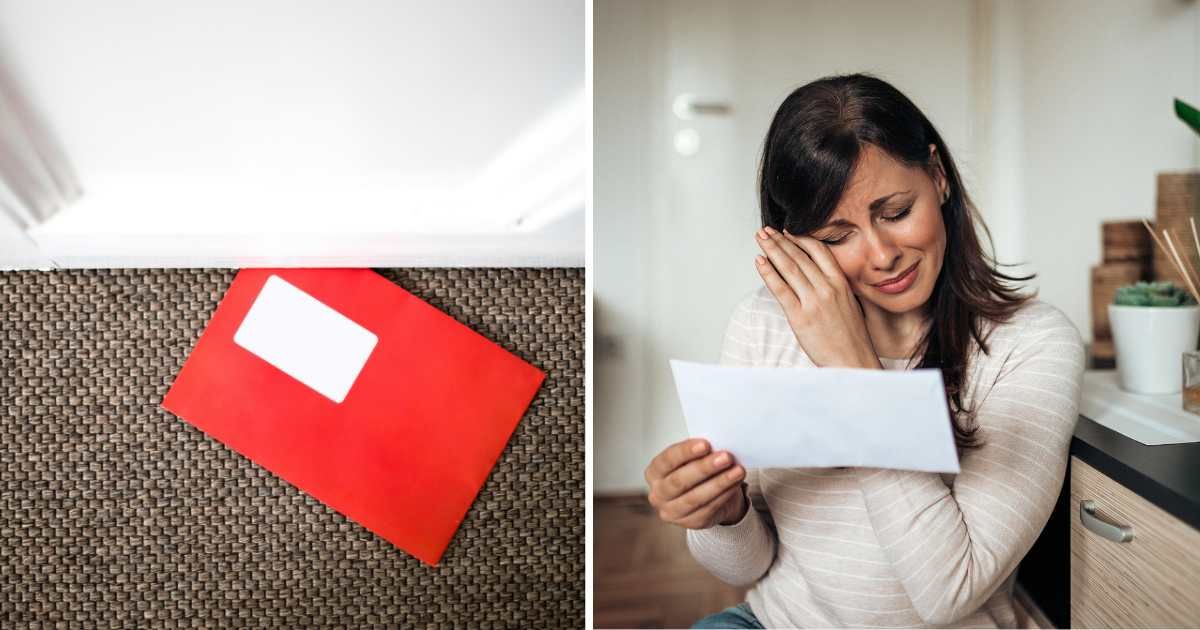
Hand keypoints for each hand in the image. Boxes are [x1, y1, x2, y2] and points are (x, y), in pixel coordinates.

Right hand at [644, 438, 747, 529]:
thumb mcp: (691, 459)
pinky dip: (724, 495)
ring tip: (738, 471)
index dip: (686, 452)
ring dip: (720, 483)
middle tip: (726, 457)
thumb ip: (698, 453)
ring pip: (696, 497)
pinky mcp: (690, 523)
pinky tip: (735, 484)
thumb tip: (717, 446)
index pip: (667, 460)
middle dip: (705, 468)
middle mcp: (658, 494)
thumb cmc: (694, 472)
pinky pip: (708, 508)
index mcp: (654, 472)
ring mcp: (672, 511)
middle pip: (680, 481)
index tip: (706, 444)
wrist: (704, 497)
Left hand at [754, 226, 881, 368]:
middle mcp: (827, 288)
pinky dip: (768, 273)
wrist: (853, 361)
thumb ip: (834, 288)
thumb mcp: (850, 304)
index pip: (818, 251)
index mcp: (841, 283)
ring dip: (771, 250)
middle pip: (799, 256)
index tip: (787, 232)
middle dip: (779, 240)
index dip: (800, 239)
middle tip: (765, 230)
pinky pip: (780, 289)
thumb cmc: (851, 337)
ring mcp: (813, 301)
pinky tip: (759, 261)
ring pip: (789, 268)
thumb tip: (818, 277)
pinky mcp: (800, 316)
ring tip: (760, 238)